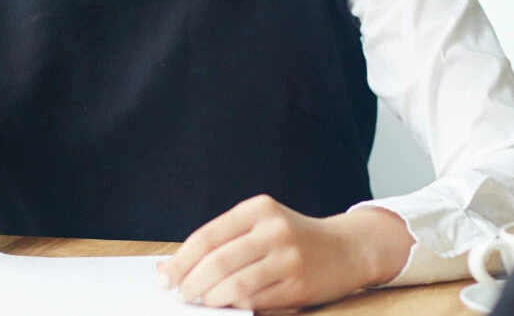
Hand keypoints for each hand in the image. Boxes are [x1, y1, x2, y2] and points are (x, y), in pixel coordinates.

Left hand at [158, 195, 413, 309]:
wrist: (348, 248)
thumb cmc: (294, 238)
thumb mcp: (260, 226)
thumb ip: (221, 242)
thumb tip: (171, 267)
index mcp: (258, 209)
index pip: (207, 236)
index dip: (181, 261)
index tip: (165, 277)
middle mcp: (274, 229)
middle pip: (217, 262)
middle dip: (191, 284)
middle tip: (180, 296)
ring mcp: (288, 257)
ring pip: (235, 285)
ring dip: (211, 299)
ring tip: (200, 303)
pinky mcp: (298, 284)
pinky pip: (256, 300)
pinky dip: (235, 306)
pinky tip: (226, 306)